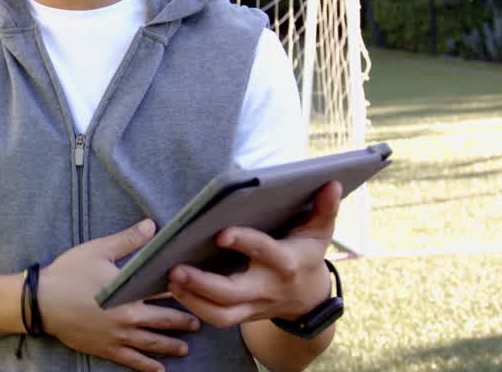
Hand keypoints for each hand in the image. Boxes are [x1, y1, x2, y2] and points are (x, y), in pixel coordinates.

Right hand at [39, 219, 200, 371]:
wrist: (41, 302)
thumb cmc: (68, 273)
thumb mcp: (98, 250)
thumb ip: (128, 240)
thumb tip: (151, 226)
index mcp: (130, 292)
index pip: (165, 291)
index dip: (183, 291)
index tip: (198, 290)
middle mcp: (129, 317)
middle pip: (164, 321)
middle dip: (183, 322)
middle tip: (198, 323)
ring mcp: (118, 336)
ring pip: (153, 343)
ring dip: (171, 345)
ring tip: (185, 347)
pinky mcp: (106, 349)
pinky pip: (132, 360)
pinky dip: (148, 366)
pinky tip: (159, 369)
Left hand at [167, 181, 341, 328]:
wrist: (309, 298)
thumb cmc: (306, 255)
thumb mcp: (319, 232)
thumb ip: (324, 208)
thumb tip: (332, 183)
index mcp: (285, 262)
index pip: (264, 251)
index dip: (244, 243)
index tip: (220, 233)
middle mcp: (267, 287)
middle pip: (233, 292)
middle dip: (204, 283)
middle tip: (176, 268)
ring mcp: (253, 305)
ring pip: (221, 314)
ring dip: (192, 300)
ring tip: (170, 279)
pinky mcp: (242, 315)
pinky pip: (216, 318)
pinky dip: (193, 307)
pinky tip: (173, 288)